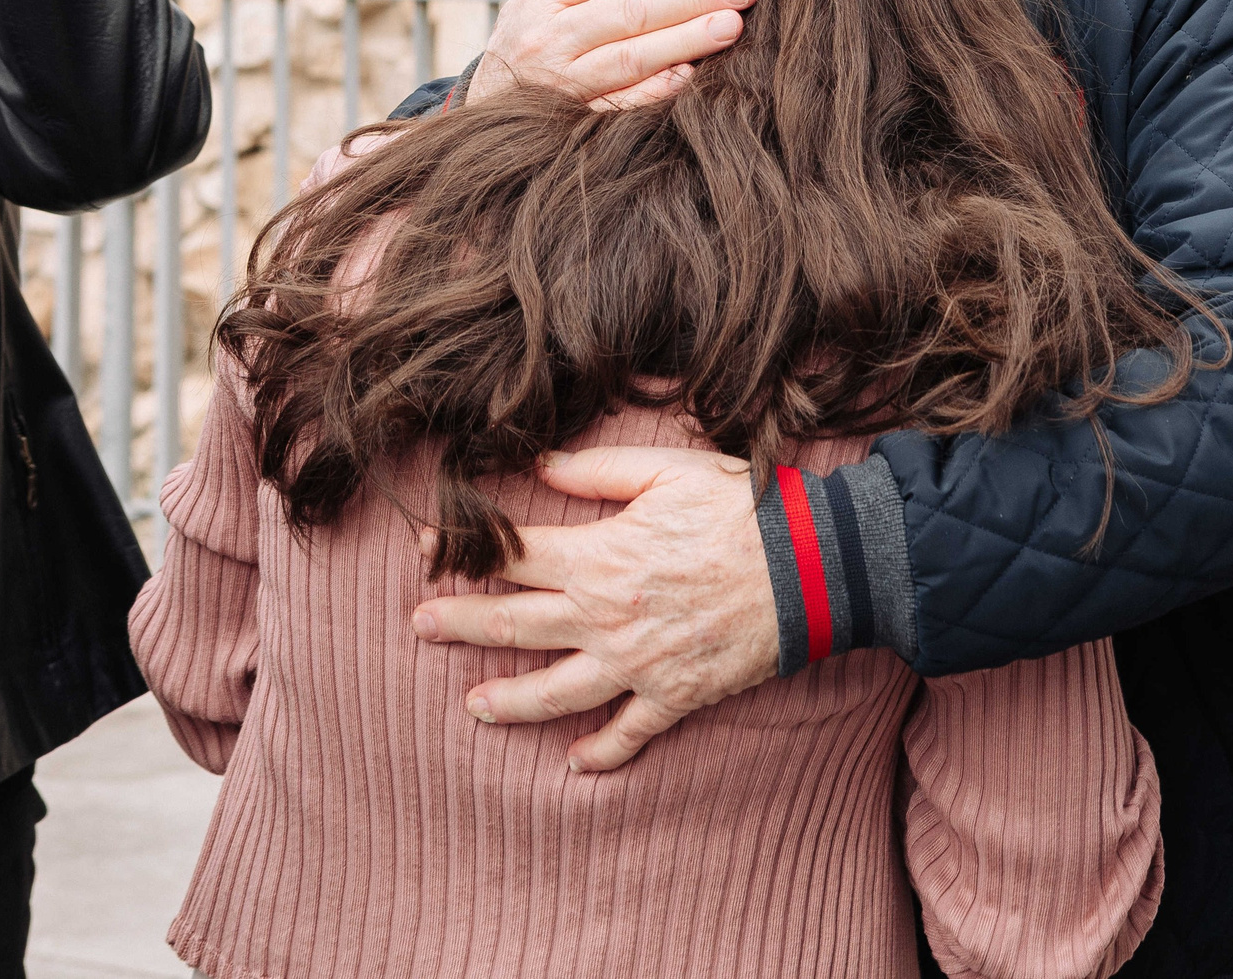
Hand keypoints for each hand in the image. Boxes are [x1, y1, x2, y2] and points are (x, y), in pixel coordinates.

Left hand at [411, 447, 778, 770]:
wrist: (813, 569)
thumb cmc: (743, 510)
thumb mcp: (668, 471)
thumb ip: (596, 472)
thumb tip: (539, 467)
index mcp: (599, 558)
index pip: (511, 556)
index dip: (464, 549)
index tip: (427, 546)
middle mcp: (604, 618)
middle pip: (513, 627)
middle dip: (458, 626)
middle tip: (418, 627)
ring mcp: (636, 665)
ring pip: (554, 693)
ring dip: (508, 701)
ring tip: (473, 706)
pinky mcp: (674, 695)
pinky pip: (628, 733)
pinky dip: (599, 754)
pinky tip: (572, 764)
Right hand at [464, 0, 758, 109]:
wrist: (487, 111)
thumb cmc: (536, 37)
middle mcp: (550, 37)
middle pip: (627, 12)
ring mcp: (562, 84)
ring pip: (629, 58)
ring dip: (684, 41)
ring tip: (732, 25)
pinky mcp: (574, 122)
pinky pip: (621, 106)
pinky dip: (656, 90)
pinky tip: (693, 76)